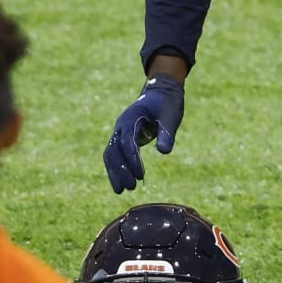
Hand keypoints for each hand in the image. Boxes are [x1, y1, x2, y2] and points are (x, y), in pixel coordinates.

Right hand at [103, 74, 184, 193]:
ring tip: (121, 191)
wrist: (162, 92)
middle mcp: (121, 125)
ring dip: (115, 172)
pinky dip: (116, 169)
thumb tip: (164, 152)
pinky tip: (121, 183)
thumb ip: (166, 133)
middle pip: (114, 150)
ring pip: (110, 155)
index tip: (140, 174)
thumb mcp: (170, 116)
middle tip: (131, 187)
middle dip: (120, 170)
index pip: (127, 142)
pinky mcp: (122, 138)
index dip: (132, 159)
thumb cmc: (167, 103)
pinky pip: (114, 155)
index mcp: (131, 118)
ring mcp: (120, 132)